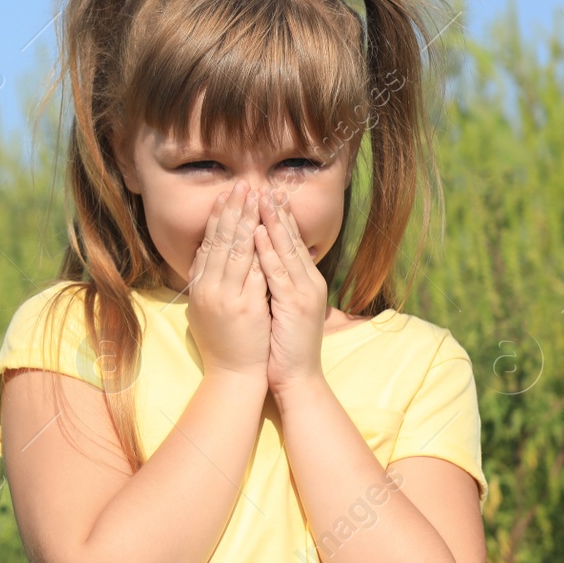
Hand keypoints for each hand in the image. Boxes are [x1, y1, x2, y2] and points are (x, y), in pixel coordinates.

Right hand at [184, 181, 270, 380]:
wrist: (234, 376)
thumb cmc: (224, 344)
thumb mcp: (205, 309)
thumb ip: (206, 281)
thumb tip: (205, 255)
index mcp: (200, 286)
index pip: (210, 243)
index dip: (218, 217)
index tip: (226, 195)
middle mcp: (208, 287)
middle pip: (221, 240)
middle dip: (233, 210)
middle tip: (241, 185)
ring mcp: (225, 296)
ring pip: (235, 249)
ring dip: (245, 220)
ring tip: (253, 196)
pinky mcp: (243, 306)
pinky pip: (251, 270)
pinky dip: (256, 248)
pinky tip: (261, 229)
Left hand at [253, 186, 328, 395]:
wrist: (296, 378)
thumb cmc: (282, 345)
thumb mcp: (278, 307)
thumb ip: (273, 283)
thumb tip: (257, 261)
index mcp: (304, 281)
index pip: (290, 242)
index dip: (278, 217)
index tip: (266, 193)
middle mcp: (308, 281)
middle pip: (290, 238)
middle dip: (276, 211)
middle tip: (264, 184)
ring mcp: (304, 292)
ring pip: (285, 249)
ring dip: (271, 221)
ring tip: (260, 197)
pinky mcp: (295, 304)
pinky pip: (277, 271)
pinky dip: (266, 250)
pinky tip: (256, 232)